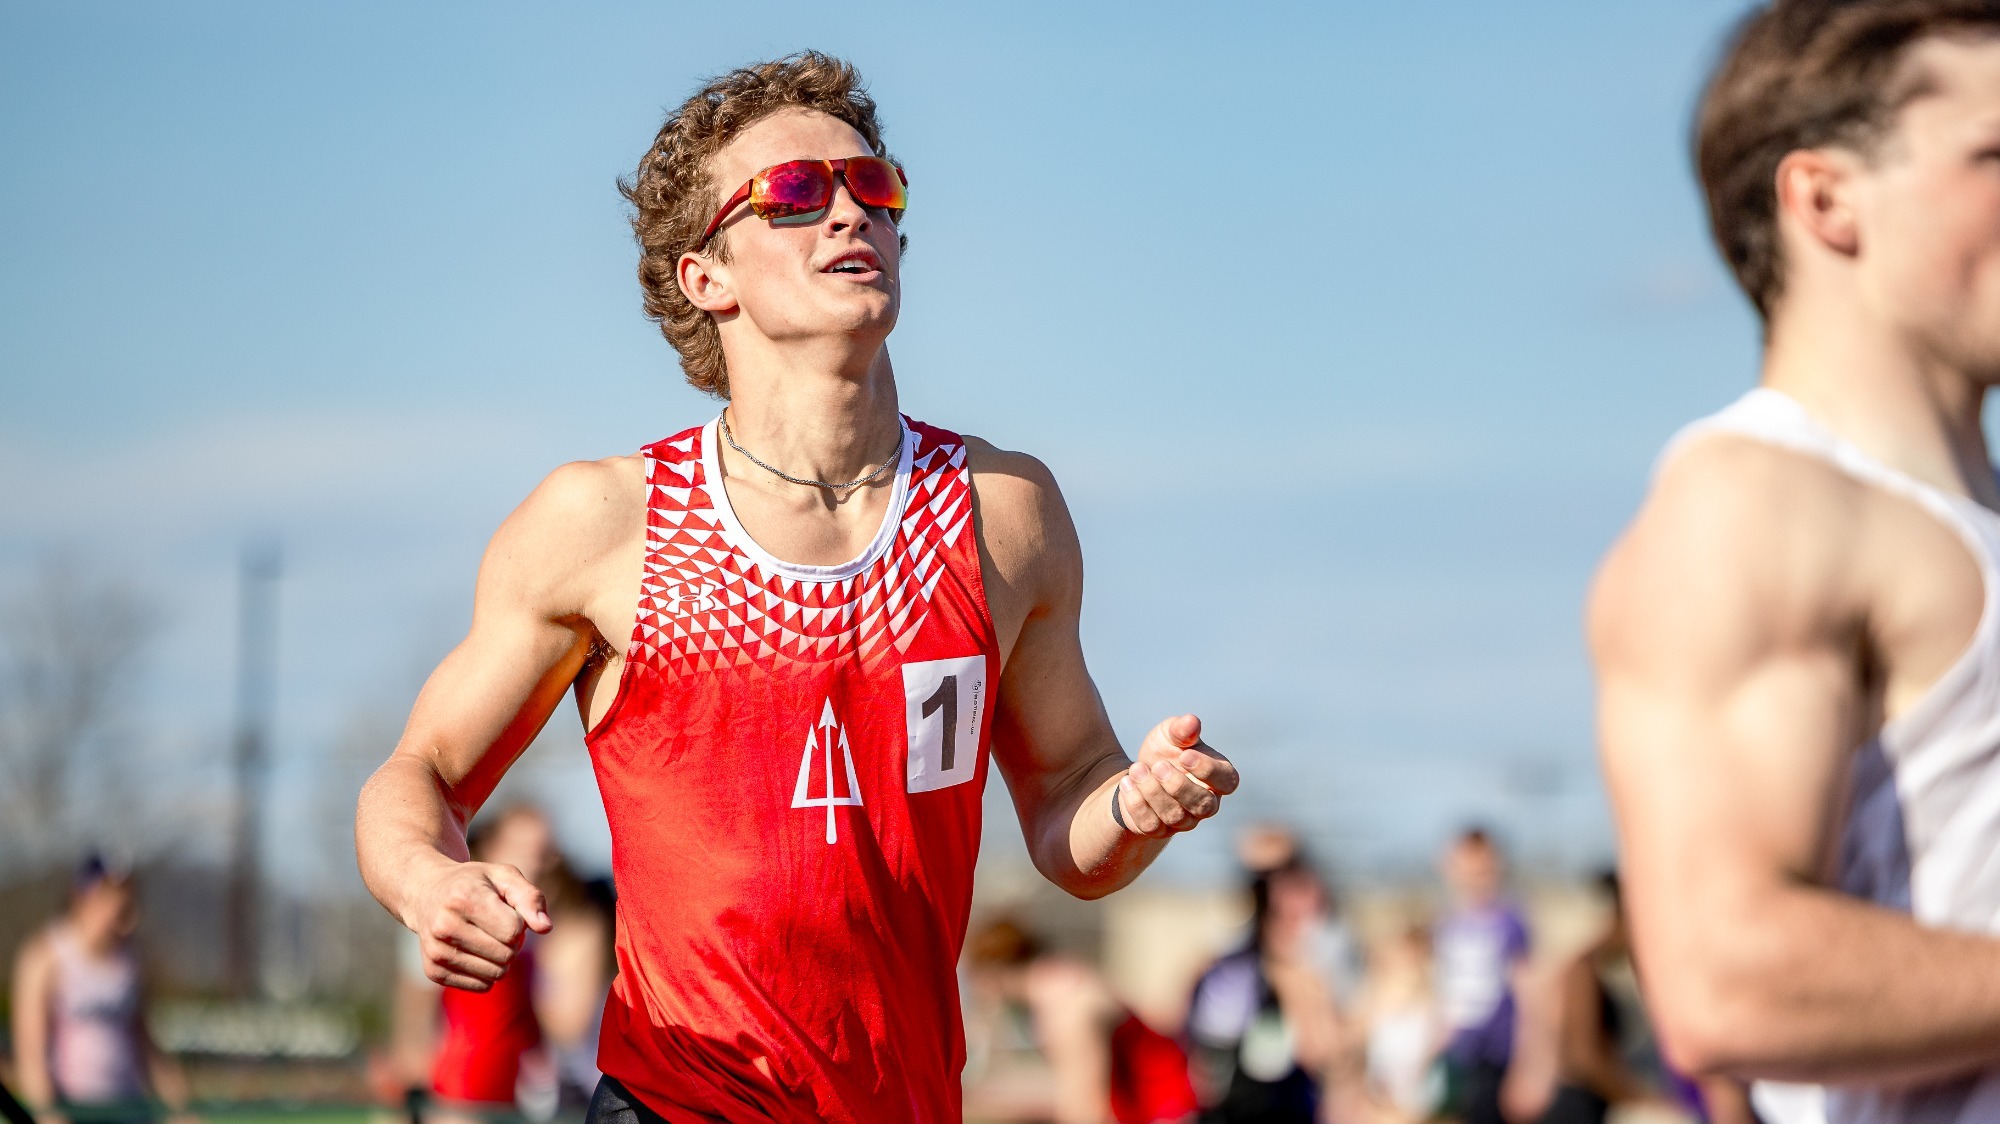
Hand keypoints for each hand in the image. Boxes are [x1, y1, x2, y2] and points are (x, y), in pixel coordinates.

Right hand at [406, 861, 550, 990]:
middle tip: (497, 925)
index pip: (513, 931)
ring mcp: (436, 951)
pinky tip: (473, 950)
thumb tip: (546, 928)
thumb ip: (530, 898)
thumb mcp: (504, 877)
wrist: (426, 894)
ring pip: (495, 974)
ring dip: (501, 959)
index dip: (519, 923)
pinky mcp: (433, 972)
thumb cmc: (474, 883)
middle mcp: (444, 926)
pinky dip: (486, 972)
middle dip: (512, 943)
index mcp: (463, 898)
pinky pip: (481, 986)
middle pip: (506, 955)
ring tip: (486, 937)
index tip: (506, 911)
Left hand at [1114, 714, 1238, 836]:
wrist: (1139, 772)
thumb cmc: (1165, 751)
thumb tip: (1192, 721)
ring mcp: (1184, 821)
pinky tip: (1127, 783)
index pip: (1227, 781)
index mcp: (1218, 778)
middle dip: (1178, 785)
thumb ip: (1182, 729)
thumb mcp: (1171, 734)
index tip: (1184, 755)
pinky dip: (1136, 804)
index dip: (1208, 770)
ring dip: (1153, 792)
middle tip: (1158, 766)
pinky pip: (1151, 825)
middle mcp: (1206, 804)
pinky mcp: (1159, 830)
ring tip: (1136, 769)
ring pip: (1175, 816)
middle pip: (1203, 805)